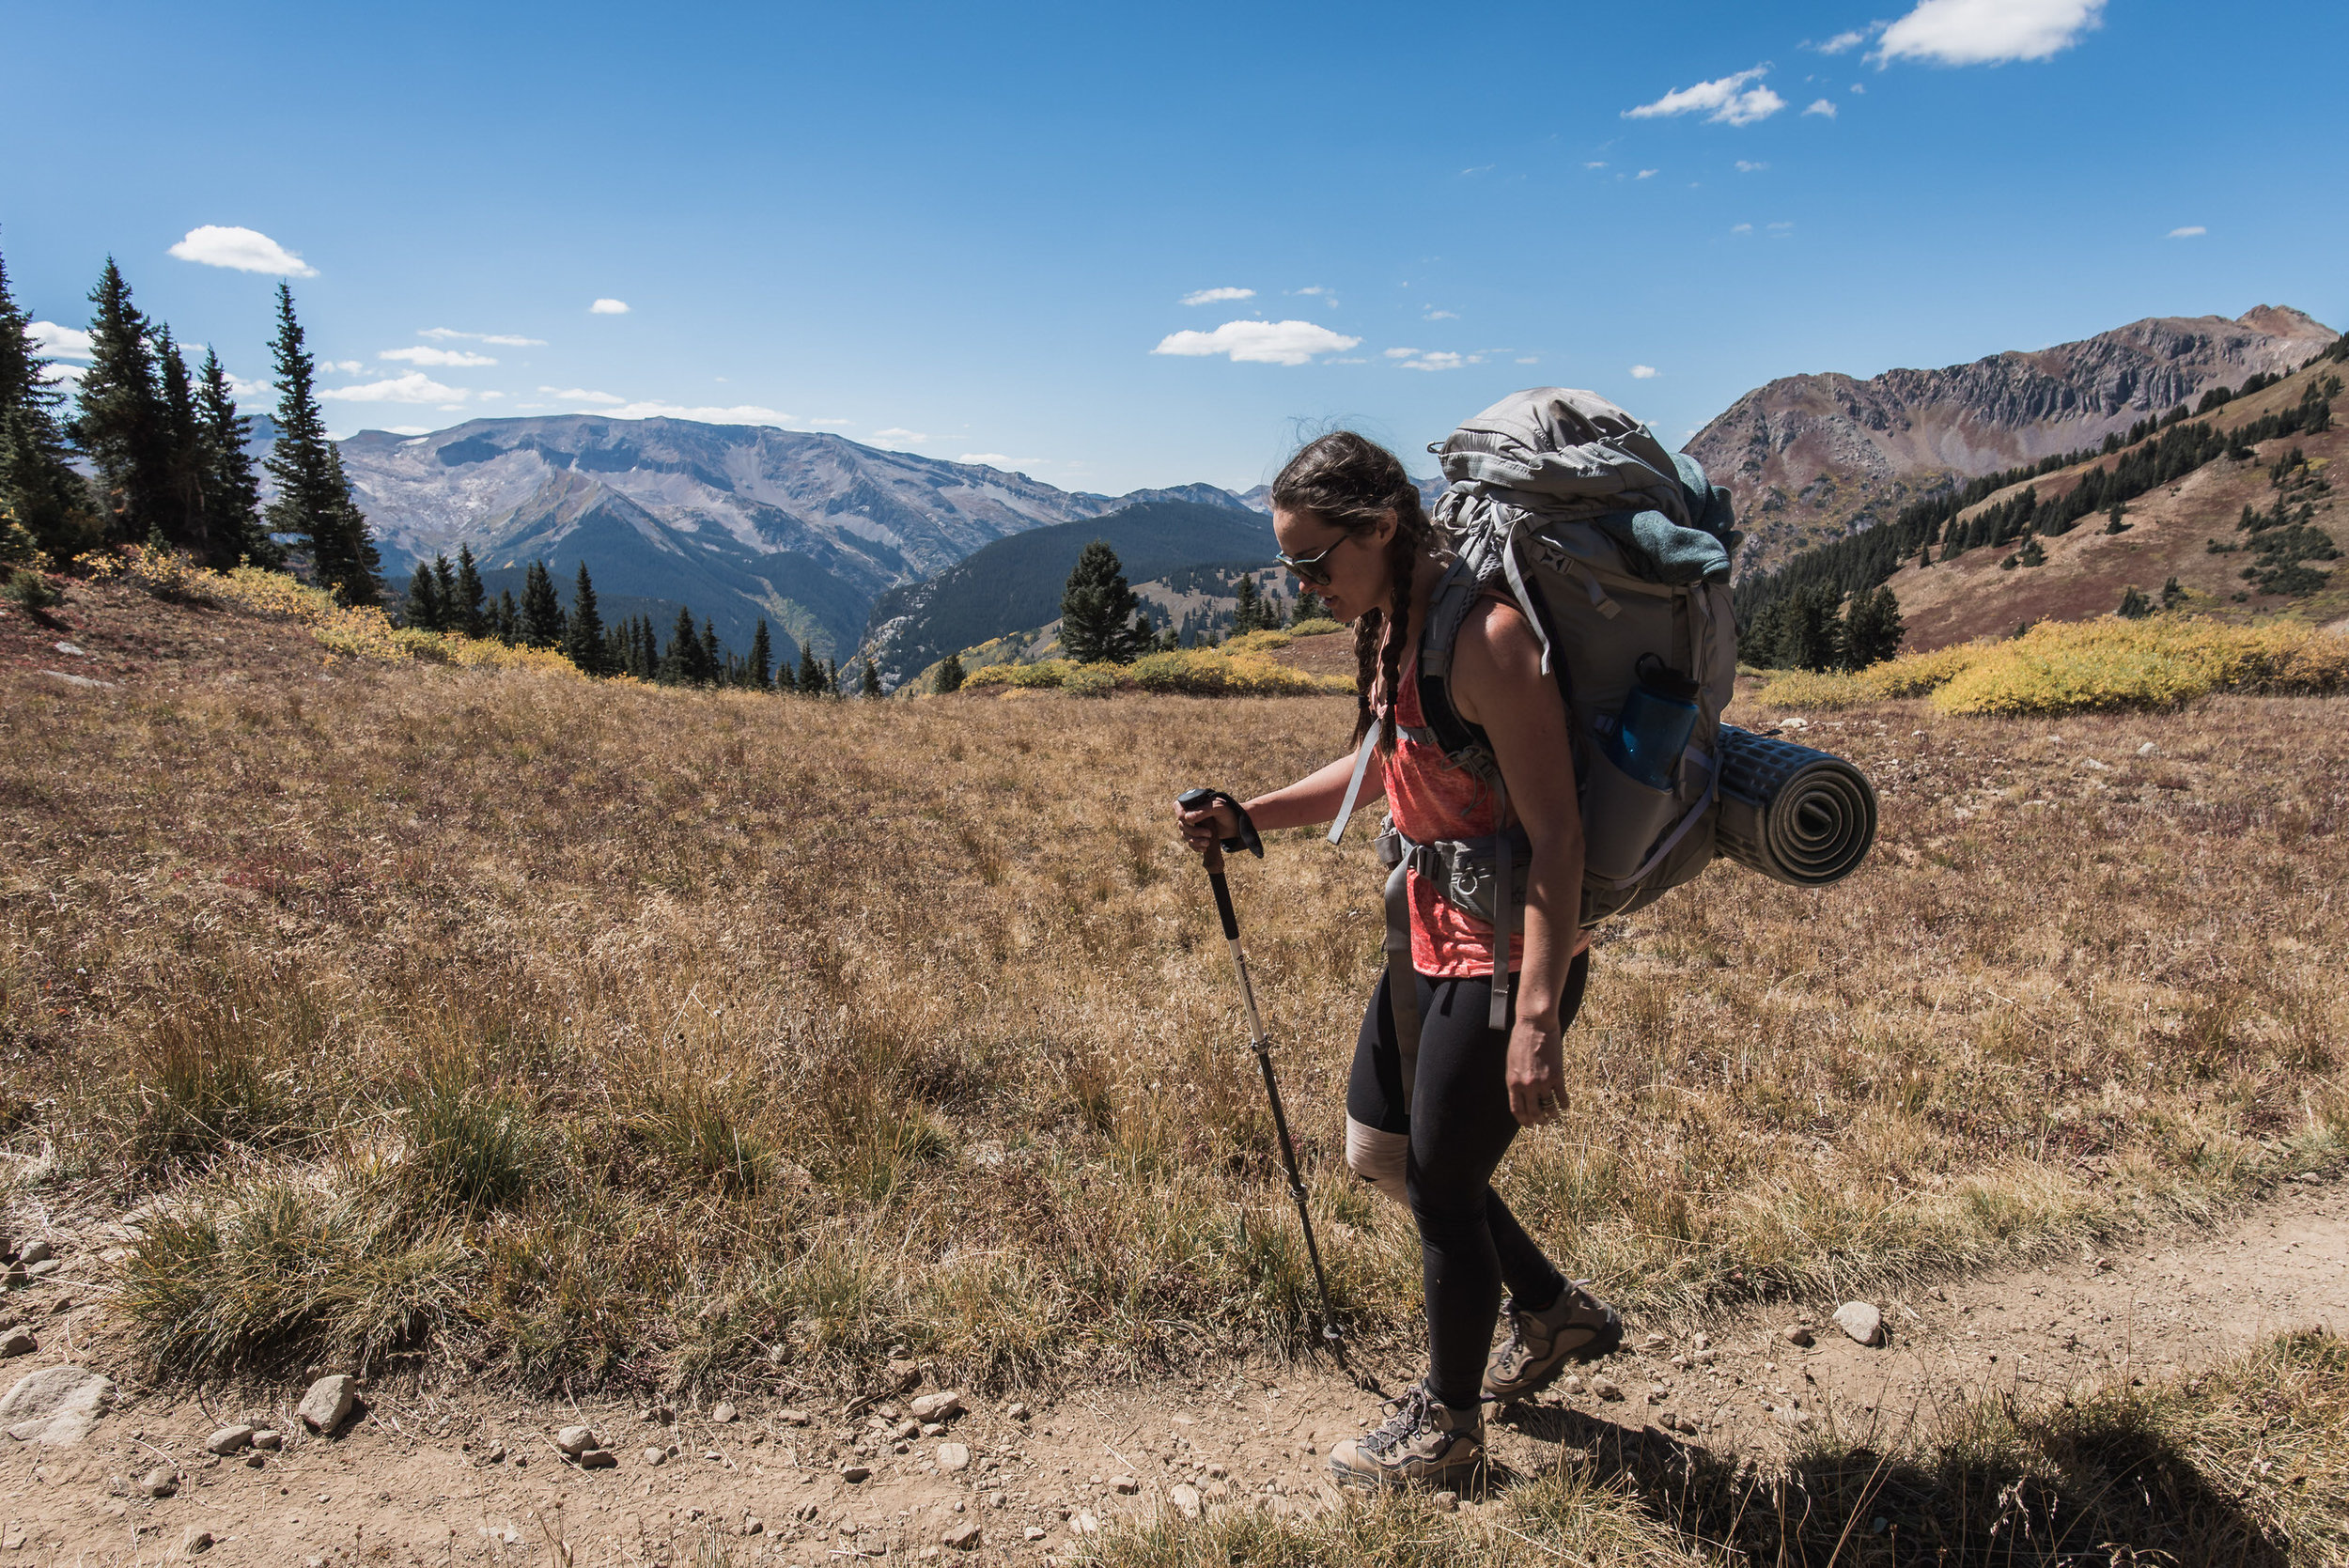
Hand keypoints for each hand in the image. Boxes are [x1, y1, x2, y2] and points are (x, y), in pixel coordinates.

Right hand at [1175, 797, 1237, 856]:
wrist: (1238, 824)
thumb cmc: (1229, 812)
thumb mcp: (1218, 808)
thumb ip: (1203, 811)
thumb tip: (1187, 818)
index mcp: (1194, 803)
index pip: (1178, 806)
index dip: (1180, 814)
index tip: (1190, 821)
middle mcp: (1191, 813)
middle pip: (1182, 824)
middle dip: (1194, 832)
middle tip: (1209, 834)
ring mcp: (1193, 825)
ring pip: (1185, 835)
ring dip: (1195, 841)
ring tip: (1208, 843)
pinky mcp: (1198, 836)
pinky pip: (1190, 843)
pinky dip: (1196, 847)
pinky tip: (1205, 848)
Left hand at [1506, 1013, 1565, 1127]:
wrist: (1535, 1025)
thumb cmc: (1521, 1041)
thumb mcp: (1512, 1063)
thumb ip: (1516, 1080)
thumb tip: (1521, 1095)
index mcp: (1513, 1083)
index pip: (1517, 1110)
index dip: (1523, 1120)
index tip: (1529, 1124)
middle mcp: (1527, 1086)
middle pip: (1534, 1112)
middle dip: (1539, 1120)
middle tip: (1543, 1122)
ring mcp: (1542, 1082)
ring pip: (1549, 1108)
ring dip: (1552, 1115)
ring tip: (1554, 1116)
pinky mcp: (1557, 1076)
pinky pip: (1561, 1097)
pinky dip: (1564, 1104)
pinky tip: (1565, 1106)